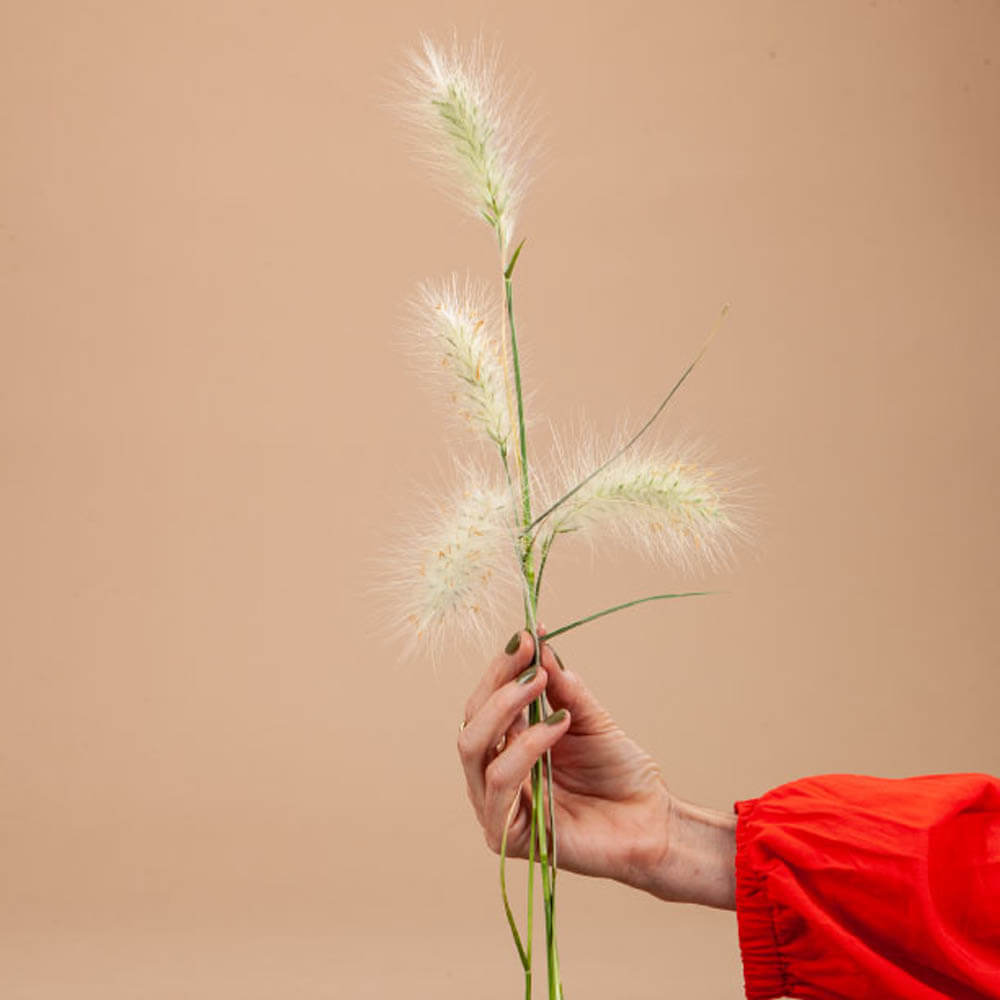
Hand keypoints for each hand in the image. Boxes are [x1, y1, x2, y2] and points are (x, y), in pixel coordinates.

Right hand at [457, 631, 736, 908]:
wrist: (653, 823)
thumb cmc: (621, 775)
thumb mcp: (590, 720)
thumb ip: (563, 689)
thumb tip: (541, 647)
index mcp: (508, 746)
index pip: (486, 701)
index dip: (503, 666)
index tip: (527, 632)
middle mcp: (494, 773)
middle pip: (471, 720)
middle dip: (497, 680)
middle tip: (529, 653)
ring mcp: (496, 804)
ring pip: (473, 747)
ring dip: (505, 707)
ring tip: (539, 681)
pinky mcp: (508, 835)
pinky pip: (500, 784)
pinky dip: (525, 748)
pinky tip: (557, 726)